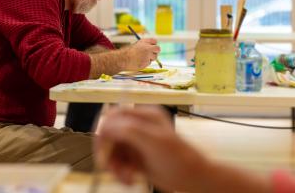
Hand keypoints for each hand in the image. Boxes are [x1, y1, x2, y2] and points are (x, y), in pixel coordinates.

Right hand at [95, 106, 209, 191]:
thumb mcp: (152, 140)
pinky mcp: (136, 157)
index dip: (103, 131)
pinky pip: (119, 162)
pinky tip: (129, 179)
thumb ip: (127, 129)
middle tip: (108, 168)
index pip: (113, 115)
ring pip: (113, 151)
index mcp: (144, 115)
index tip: (101, 149)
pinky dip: (120, 172)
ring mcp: (137, 142)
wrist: (193, 179)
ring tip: (124, 177)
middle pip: (110, 135)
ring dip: (114, 166)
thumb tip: (105, 127)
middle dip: (108, 153)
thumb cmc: (178, 158)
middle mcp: (139, 126)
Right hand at [124, 39, 159, 70]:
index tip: (152, 47)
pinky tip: (138, 62)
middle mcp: (147, 47)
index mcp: (144, 42)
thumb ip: (144, 45)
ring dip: (150, 59)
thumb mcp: (136, 45)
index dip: (153, 44)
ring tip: (141, 59)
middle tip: (152, 54)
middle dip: (156, 52)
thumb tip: (152, 48)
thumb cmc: (128, 52)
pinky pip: (149, 63)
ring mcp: (147, 55)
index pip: (154, 41)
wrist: (122, 59)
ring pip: (154, 57)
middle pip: (158, 49)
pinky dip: (145, 63)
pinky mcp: (146, 62)